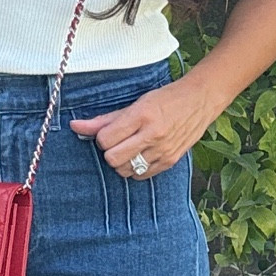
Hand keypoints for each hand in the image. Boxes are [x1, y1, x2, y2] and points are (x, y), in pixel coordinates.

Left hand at [68, 75, 216, 177]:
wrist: (200, 101)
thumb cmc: (165, 99)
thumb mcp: (135, 103)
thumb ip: (105, 119)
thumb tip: (75, 126)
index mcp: (142, 115)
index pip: (106, 139)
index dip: (102, 138)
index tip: (108, 132)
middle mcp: (153, 134)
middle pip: (112, 158)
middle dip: (109, 151)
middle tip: (118, 142)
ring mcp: (163, 150)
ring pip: (125, 170)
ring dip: (121, 161)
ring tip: (130, 147)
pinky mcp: (170, 162)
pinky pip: (140, 176)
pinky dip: (135, 168)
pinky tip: (141, 154)